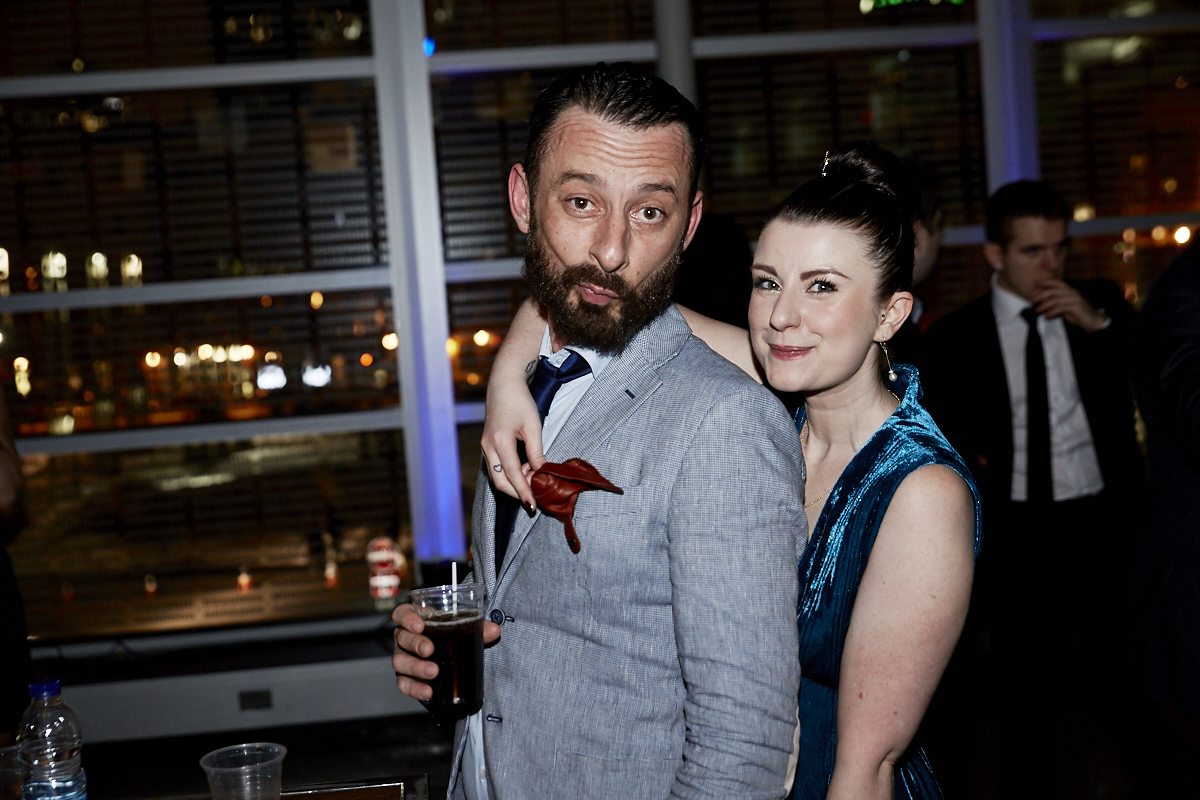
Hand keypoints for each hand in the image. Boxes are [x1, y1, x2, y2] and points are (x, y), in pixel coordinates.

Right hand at [391, 603, 500, 700]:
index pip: (401, 613)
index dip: (406, 617)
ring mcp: (403, 658)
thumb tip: (494, 630)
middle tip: (430, 650)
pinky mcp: (406, 678)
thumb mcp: (465, 630)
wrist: (452, 660)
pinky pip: (404, 684)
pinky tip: (427, 691)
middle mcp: (405, 638)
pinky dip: (414, 688)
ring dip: (416, 666)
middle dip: (415, 643)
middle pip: (402, 638)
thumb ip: (479, 628)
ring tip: (433, 672)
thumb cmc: (453, 637)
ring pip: (400, 661)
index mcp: (416, 620)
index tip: (419, 625)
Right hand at [482, 366, 544, 510]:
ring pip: (496, 476)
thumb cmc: (520, 401)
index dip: (523, 491)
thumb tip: (541, 472)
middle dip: (516, 493)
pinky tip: (524, 470)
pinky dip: (509, 474)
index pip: (512, 474)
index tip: (532, 505)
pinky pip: (496, 467)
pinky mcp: (487, 445)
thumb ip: (536, 451)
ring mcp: (485, 446)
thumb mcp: (533, 426)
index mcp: (499, 440)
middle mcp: (488, 446)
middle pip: (499, 481)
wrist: (504, 384)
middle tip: (534, 497)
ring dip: (513, 484)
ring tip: (532, 481)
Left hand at [1032, 280, 1107, 332]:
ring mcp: (1075, 299)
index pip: (1057, 282)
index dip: (1046, 281)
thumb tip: (1041, 304)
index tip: (1035, 283)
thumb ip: (1056, 303)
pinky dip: (1052, 312)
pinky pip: (1061, 308)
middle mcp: (1073, 292)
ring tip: (1037, 310)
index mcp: (1070, 290)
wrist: (1093, 321)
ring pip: (1056, 300)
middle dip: (1041, 295)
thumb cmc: (1077, 314)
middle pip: (1054, 291)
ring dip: (1044, 306)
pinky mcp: (1076, 307)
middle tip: (1032, 300)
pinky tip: (1046, 316)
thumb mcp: (1065, 307)